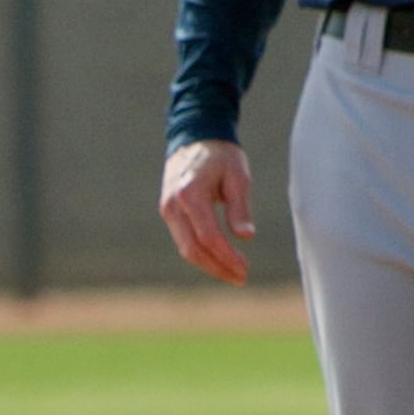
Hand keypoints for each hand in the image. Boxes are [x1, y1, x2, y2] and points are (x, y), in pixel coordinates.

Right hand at [159, 139, 256, 286]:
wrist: (195, 136)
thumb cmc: (221, 156)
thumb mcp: (238, 177)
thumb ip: (240, 208)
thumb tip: (246, 237)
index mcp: (190, 194)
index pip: (208, 237)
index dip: (227, 257)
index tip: (245, 269)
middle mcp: (174, 205)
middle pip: (193, 248)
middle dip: (218, 267)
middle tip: (241, 278)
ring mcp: (168, 209)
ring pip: (186, 248)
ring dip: (209, 264)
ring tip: (233, 273)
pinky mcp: (169, 212)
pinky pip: (183, 240)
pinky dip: (201, 253)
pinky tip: (219, 260)